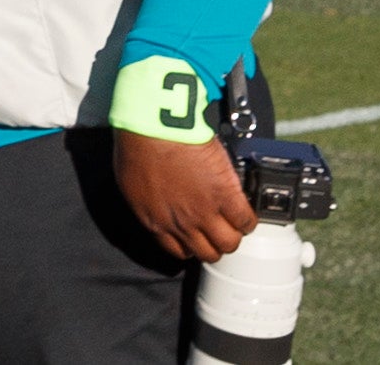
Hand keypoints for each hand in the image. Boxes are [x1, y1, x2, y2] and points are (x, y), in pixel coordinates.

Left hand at [115, 129, 255, 262]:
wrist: (154, 126)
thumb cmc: (137, 144)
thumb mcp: (131, 182)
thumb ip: (147, 202)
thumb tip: (157, 205)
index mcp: (155, 221)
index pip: (179, 250)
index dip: (191, 246)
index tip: (195, 238)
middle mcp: (181, 223)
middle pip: (208, 253)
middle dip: (214, 245)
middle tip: (217, 232)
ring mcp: (205, 211)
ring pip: (229, 243)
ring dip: (233, 235)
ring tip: (233, 224)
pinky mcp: (225, 195)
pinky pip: (245, 220)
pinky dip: (248, 220)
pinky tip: (245, 213)